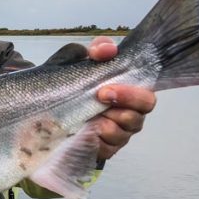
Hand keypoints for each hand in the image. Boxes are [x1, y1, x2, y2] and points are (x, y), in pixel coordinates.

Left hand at [87, 36, 156, 158]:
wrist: (51, 106)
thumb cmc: (76, 81)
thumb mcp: (84, 60)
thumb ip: (99, 49)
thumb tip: (106, 50)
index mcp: (130, 94)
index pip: (147, 97)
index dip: (132, 94)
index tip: (106, 88)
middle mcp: (129, 115)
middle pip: (138, 118)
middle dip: (121, 107)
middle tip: (100, 96)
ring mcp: (118, 134)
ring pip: (122, 134)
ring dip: (105, 124)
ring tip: (89, 116)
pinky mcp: (105, 149)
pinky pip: (107, 149)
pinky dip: (95, 140)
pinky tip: (85, 131)